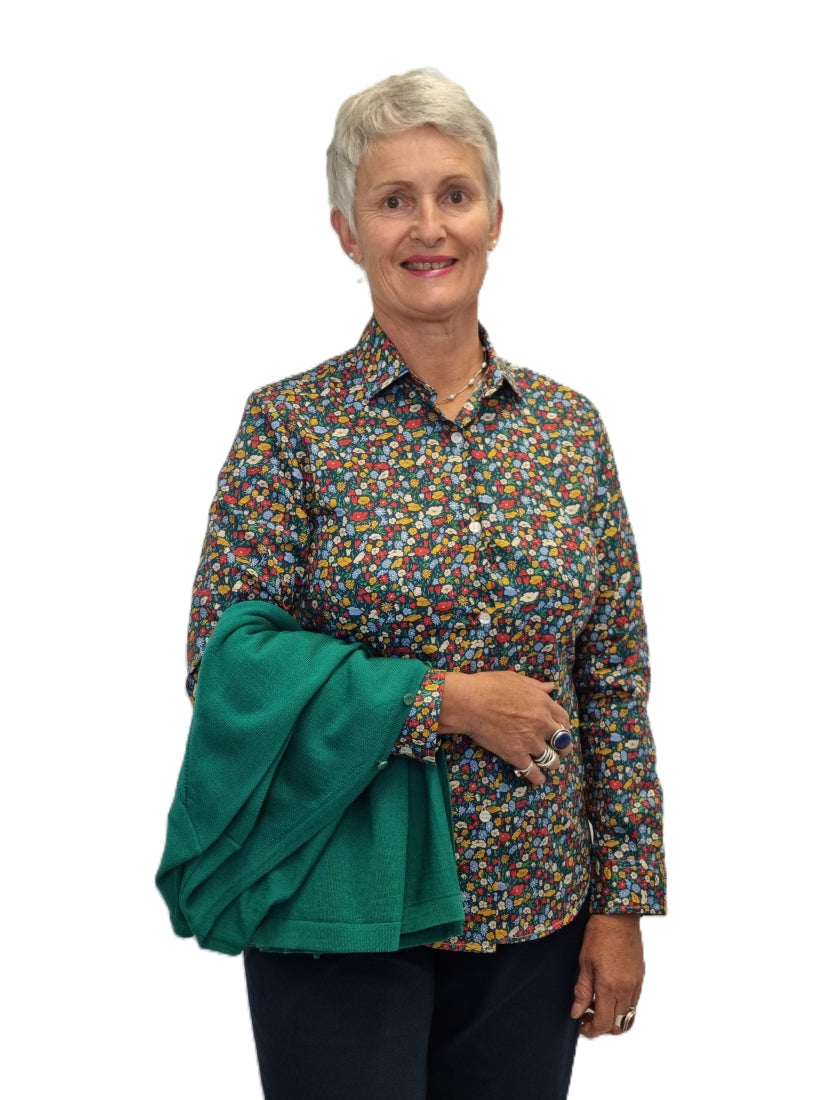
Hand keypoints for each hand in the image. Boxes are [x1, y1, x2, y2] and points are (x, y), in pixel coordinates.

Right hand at [438, 671, 573, 786]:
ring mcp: (530, 742)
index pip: (563, 719)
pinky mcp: (516, 755)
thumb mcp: (516, 679)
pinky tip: (538, 779)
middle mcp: (541, 724)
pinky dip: (537, 778)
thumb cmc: (489, 686)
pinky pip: (533, 772)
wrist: (469, 703)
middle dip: (563, 746)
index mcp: (543, 704)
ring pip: (551, 759)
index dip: (563, 726)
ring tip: (549, 764)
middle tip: (559, 749)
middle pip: (563, 741)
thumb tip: (551, 687)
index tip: (560, 730)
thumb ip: (537, 686)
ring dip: (552, 763)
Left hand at [571, 914, 644, 1037]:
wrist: (618, 917)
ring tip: (597, 1004)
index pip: (603, 1024)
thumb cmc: (599, 935)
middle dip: (602, 1027)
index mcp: (609, 987)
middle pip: (618, 1025)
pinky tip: (609, 993)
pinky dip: (622, 1006)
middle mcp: (626, 990)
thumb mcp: (584, 963)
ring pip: (628, 1016)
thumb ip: (582, 991)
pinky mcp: (640, 977)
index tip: (581, 1026)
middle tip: (587, 1016)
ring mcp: (636, 984)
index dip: (591, 1030)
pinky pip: (634, 1002)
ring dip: (613, 1017)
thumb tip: (576, 1013)